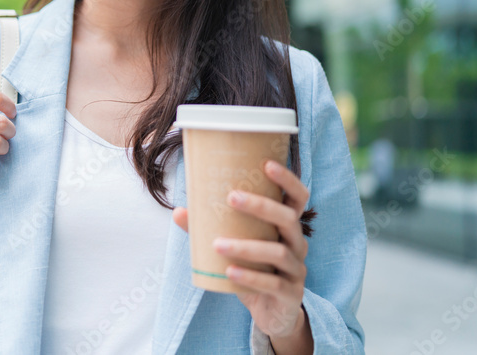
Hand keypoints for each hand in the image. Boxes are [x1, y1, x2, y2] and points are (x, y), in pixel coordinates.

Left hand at [171, 160, 311, 340]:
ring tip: (217, 244)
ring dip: (246, 246)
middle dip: (261, 206)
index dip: (287, 180)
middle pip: (288, 219)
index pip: (297, 198)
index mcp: (287, 226)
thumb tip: (179, 211)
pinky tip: (229, 272)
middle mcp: (297, 243)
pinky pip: (272, 284)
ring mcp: (297, 269)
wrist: (272, 312)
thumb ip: (210, 229)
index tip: (266, 164)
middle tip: (231, 197)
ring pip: (278, 252)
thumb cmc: (254, 268)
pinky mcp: (290, 294)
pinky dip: (250, 277)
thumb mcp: (236, 246)